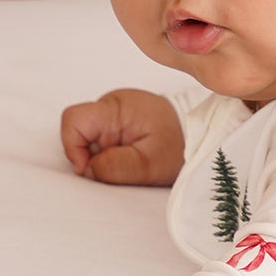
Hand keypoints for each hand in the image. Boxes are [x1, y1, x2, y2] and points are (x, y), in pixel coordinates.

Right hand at [61, 88, 183, 185]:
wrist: (201, 135)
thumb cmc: (180, 146)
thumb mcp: (149, 164)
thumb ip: (114, 167)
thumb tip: (85, 170)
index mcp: (116, 108)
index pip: (73, 119)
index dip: (73, 147)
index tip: (90, 168)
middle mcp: (111, 105)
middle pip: (78, 132)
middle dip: (91, 156)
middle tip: (119, 167)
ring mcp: (114, 113)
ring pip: (88, 139)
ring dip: (102, 157)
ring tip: (129, 162)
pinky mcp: (118, 122)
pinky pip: (101, 140)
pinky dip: (109, 155)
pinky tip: (129, 158)